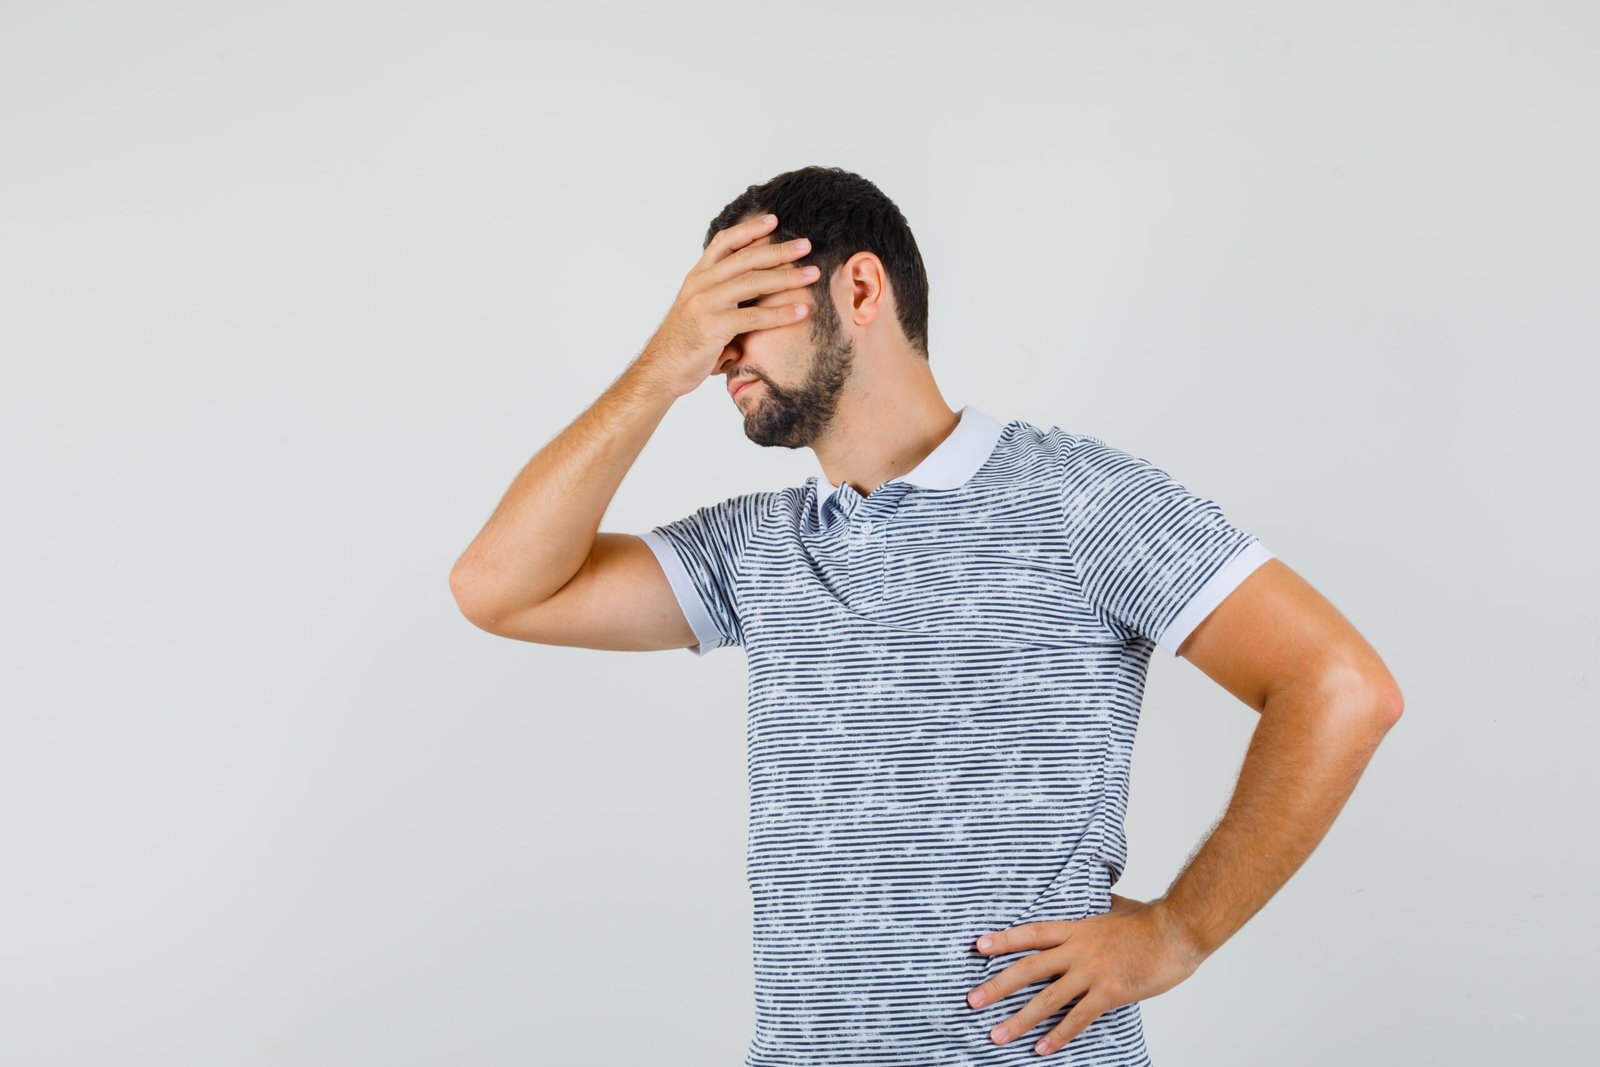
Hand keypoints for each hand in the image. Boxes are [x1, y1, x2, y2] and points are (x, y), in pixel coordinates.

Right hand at [635, 212, 820, 397]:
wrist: (661, 370)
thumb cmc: (685, 343)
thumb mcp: (699, 309)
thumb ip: (722, 294)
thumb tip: (755, 285)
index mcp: (696, 277)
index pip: (723, 243)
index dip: (749, 230)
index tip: (774, 221)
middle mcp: (699, 285)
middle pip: (745, 258)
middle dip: (778, 250)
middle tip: (806, 245)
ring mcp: (704, 304)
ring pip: (752, 282)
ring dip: (786, 276)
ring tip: (811, 274)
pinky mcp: (712, 326)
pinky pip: (753, 317)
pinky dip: (780, 313)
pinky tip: (801, 311)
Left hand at [965, 894, 1206, 1055]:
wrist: (1177, 931)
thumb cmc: (1152, 919)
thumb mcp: (1119, 906)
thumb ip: (1103, 906)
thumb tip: (1102, 897)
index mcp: (1077, 928)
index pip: (1032, 933)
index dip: (1004, 940)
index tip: (978, 947)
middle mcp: (1078, 950)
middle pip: (1028, 968)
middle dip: (997, 986)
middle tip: (972, 1000)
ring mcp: (1092, 972)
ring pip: (1047, 999)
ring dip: (1019, 1019)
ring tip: (997, 1036)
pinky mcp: (1109, 992)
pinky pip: (1078, 1018)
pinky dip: (1058, 1035)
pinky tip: (1041, 1048)